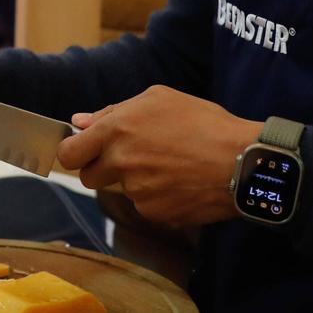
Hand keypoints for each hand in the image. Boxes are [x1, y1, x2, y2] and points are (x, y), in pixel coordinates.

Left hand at [57, 86, 261, 230]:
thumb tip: (80, 122)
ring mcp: (137, 191)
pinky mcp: (154, 213)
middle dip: (103, 170)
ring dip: (135, 182)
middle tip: (132, 159)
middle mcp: (121, 162)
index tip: (82, 153)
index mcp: (117, 130)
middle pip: (89, 177)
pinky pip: (145, 207)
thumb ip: (113, 111)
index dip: (73, 154)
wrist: (243, 163)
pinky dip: (157, 198)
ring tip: (169, 167)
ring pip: (121, 191)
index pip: (69, 153)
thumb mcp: (159, 99)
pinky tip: (180, 184)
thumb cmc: (205, 123)